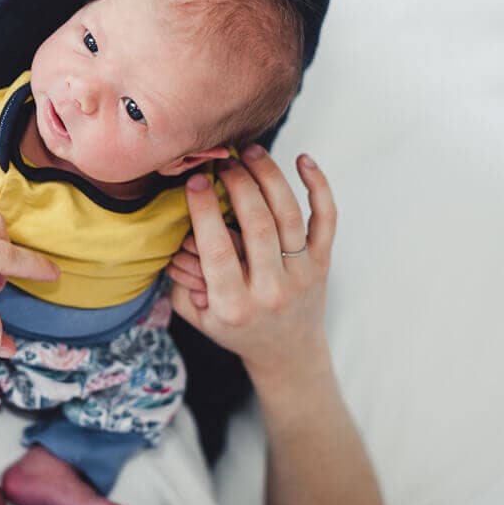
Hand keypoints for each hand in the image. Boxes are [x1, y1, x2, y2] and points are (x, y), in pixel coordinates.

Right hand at [167, 146, 336, 385]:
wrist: (287, 353)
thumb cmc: (234, 328)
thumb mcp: (196, 316)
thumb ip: (180, 279)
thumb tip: (177, 232)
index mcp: (234, 305)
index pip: (217, 250)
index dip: (204, 211)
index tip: (195, 180)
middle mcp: (271, 290)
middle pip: (257, 225)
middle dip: (238, 184)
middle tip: (222, 160)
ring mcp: (301, 274)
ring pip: (289, 216)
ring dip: (269, 176)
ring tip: (250, 151)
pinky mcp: (323, 262)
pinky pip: (326, 219)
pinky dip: (319, 186)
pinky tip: (303, 160)